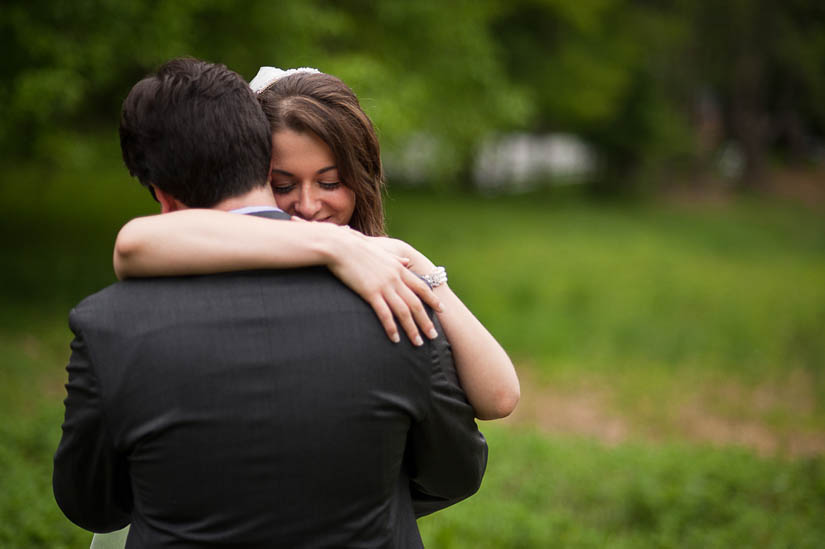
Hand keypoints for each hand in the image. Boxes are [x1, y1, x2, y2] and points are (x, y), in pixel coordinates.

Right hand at [292, 218, 441, 344]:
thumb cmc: (357, 247)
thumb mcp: (381, 252)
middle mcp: (395, 278)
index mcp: (399, 269)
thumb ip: (396, 259)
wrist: (340, 246)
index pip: (422, 287)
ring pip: (403, 311)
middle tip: (433, 336)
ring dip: (412, 329)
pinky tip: (395, 339)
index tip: (442, 310)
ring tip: (418, 343)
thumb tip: (407, 262)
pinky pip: (384, 314)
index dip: (432, 299)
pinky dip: (391, 328)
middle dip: (426, 321)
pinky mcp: (370, 292)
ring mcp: (384, 286)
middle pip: (416, 304)